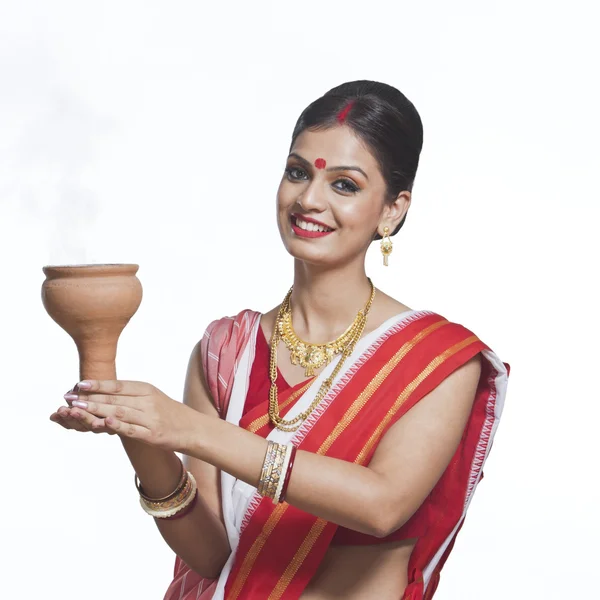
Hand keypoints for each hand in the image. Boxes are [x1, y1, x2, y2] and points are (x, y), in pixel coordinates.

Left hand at [59, 379, 198, 451]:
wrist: (193, 429)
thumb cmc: (169, 413)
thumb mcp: (152, 397)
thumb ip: (131, 394)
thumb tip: (103, 390)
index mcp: (147, 389)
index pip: (118, 385)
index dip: (98, 384)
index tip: (79, 384)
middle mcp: (148, 401)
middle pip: (115, 398)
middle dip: (90, 398)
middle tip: (69, 398)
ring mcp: (150, 418)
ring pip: (119, 412)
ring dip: (97, 410)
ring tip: (78, 409)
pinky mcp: (152, 435)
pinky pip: (131, 429)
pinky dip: (117, 425)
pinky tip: (104, 423)